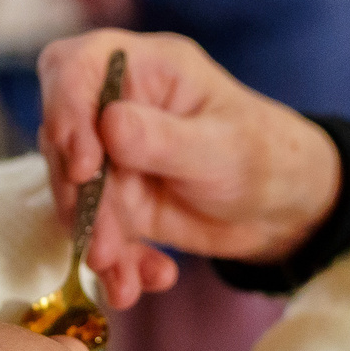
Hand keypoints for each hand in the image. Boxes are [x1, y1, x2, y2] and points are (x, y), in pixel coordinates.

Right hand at [36, 30, 342, 308]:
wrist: (286, 210)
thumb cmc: (265, 155)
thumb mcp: (222, 148)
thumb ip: (163, 139)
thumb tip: (107, 123)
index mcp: (144, 68)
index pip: (74, 67)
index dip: (64, 110)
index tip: (82, 168)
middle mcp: (118, 107)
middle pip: (63, 140)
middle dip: (80, 199)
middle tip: (104, 246)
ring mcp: (113, 156)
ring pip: (74, 194)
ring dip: (95, 240)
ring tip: (122, 277)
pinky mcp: (117, 201)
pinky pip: (97, 231)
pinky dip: (115, 263)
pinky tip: (141, 283)